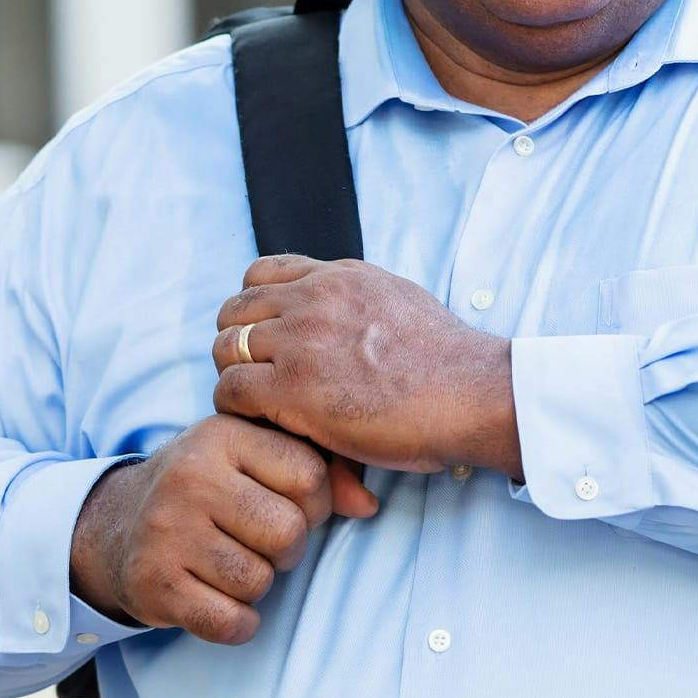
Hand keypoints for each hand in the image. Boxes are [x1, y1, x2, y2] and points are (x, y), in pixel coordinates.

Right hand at [69, 414, 375, 643]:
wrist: (118, 525)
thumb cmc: (208, 486)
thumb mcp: (253, 456)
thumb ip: (320, 468)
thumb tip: (368, 506)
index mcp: (222, 434)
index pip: (309, 474)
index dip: (316, 502)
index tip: (293, 506)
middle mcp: (190, 477)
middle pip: (287, 532)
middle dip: (289, 547)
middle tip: (263, 542)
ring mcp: (167, 531)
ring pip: (259, 580)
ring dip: (259, 583)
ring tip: (236, 563)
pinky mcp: (153, 584)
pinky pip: (228, 621)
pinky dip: (238, 622)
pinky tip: (222, 600)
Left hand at [211, 255, 522, 479]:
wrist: (471, 392)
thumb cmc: (447, 363)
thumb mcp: (400, 300)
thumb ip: (361, 300)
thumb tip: (350, 315)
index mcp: (339, 277)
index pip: (261, 274)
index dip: (254, 309)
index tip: (267, 340)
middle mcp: (314, 298)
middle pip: (235, 309)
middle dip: (238, 343)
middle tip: (257, 378)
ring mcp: (301, 341)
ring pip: (226, 348)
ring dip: (235, 377)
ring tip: (260, 406)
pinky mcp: (293, 388)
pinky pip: (230, 390)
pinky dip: (238, 409)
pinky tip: (266, 424)